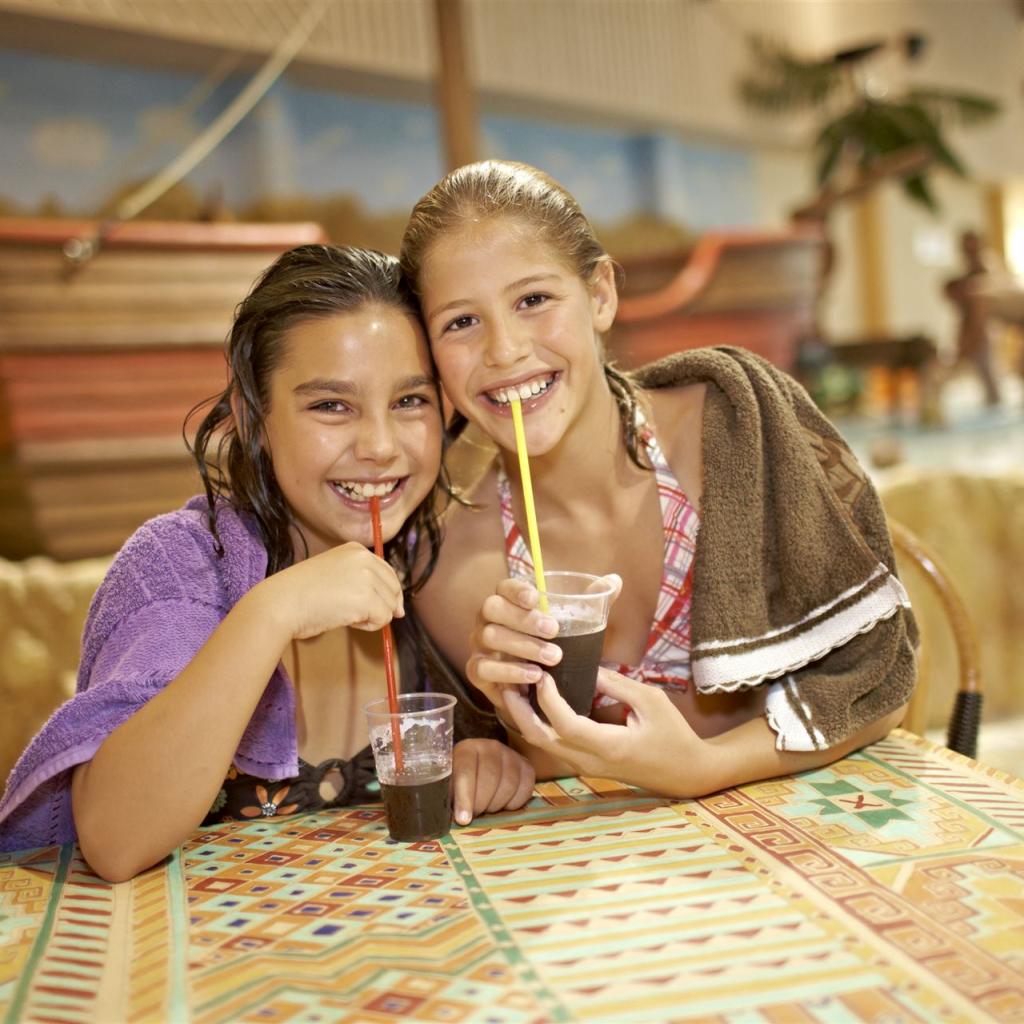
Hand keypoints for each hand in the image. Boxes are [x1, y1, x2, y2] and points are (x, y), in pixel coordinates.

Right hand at [261, 542, 404, 639]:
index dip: (386, 592)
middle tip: (358, 615)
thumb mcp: (334, 574)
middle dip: (382, 605)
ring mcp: (366, 577)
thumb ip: (360, 581)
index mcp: (356, 550)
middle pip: (394, 588)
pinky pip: (383, 619)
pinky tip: (347, 621)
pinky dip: (369, 626)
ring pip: (390, 605)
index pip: (387, 572)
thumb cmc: (300, 594)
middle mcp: (364, 558)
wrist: (281, 603)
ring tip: (345, 614)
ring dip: (372, 616)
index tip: (378, 606)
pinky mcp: (366, 599)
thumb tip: (397, 607)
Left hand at [451, 739, 535, 824]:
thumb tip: (455, 817)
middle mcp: (490, 747)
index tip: (463, 819)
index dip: (465, 798)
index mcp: (466, 749)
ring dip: (497, 804)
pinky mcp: (526, 765)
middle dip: (481, 804)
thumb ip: (449, 796)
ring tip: (487, 808)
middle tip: (475, 814)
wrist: (479, 767)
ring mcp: (510, 754)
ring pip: (509, 785)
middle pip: (490, 779)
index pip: (466, 772)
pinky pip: (526, 788)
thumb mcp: (449, 785)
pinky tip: (503, 804)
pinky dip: (515, 802)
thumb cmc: (459, 781)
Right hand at [465, 575, 621, 718]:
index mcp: (507, 602)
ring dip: (523, 646)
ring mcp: (479, 645)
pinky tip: (533, 676)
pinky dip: (509, 671)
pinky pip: (484, 668)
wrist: (531, 688)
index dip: (517, 590)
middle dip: (524, 619)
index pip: (504, 586)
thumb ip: (590, 601)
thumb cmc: (549, 647)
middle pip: (493, 608)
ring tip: (553, 657)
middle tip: (554, 631)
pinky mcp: (476, 672)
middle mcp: (487, 620)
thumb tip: (615, 580)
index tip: (537, 598)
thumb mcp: (571, 624)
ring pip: (490, 637)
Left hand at [502, 669, 713, 796]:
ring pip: (544, 745)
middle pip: (542, 740)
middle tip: (506, 681)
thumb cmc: (673, 734)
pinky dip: (539, 725)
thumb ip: (616, 685)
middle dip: (520, 711)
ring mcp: (586, 767)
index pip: (566, 725)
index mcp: (609, 746)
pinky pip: (554, 745)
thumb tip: (586, 667)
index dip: (548, 700)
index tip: (543, 674)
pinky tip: (535, 703)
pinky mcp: (586, 765)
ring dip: (525, 718)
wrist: (686, 772)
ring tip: (514, 688)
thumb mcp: (651, 701)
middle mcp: (591, 762)